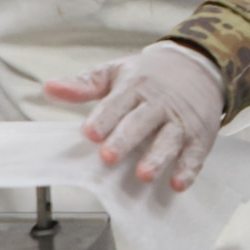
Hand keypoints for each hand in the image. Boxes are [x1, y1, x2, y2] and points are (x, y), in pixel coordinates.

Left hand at [44, 42, 224, 191]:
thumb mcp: (116, 72)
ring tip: (143, 174)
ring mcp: (181, 120)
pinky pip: (195, 153)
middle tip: (108, 156)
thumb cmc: (150, 75)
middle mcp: (159, 103)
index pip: (117, 103)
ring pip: (169, 139)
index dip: (103, 118)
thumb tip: (49, 89)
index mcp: (135, 86)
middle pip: (141, 122)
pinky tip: (178, 183)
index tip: (88, 132)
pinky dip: (189, 168)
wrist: (199, 65)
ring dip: (157, 157)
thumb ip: (84, 84)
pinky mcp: (200, 135)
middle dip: (126, 140)